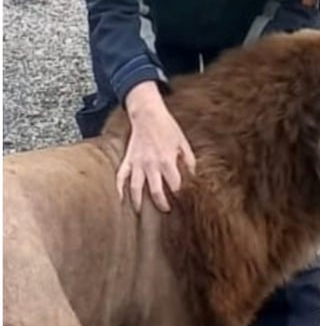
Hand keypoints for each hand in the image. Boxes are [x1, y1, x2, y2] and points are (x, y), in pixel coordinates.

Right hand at [118, 81, 196, 212]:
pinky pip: (120, 176)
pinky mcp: (127, 159)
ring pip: (135, 187)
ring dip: (138, 201)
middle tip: (166, 210)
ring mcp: (137, 162)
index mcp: (167, 161)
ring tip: (140, 212)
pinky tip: (120, 199)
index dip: (180, 195)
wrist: (147, 113)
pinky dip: (118, 188)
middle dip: (161, 203)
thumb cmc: (167, 128)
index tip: (184, 202)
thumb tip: (194, 177)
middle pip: (155, 191)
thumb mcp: (183, 144)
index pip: (174, 185)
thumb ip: (189, 162)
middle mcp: (150, 164)